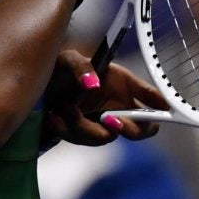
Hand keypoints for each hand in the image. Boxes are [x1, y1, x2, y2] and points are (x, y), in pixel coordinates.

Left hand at [41, 49, 166, 146]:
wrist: (35, 83)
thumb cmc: (59, 68)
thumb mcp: (68, 59)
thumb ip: (81, 66)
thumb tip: (93, 84)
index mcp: (123, 89)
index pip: (152, 105)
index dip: (161, 111)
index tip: (163, 112)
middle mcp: (116, 109)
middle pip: (138, 130)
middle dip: (128, 128)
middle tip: (108, 118)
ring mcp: (98, 124)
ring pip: (104, 137)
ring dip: (86, 125)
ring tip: (66, 107)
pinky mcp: (79, 134)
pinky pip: (79, 140)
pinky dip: (66, 130)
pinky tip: (54, 117)